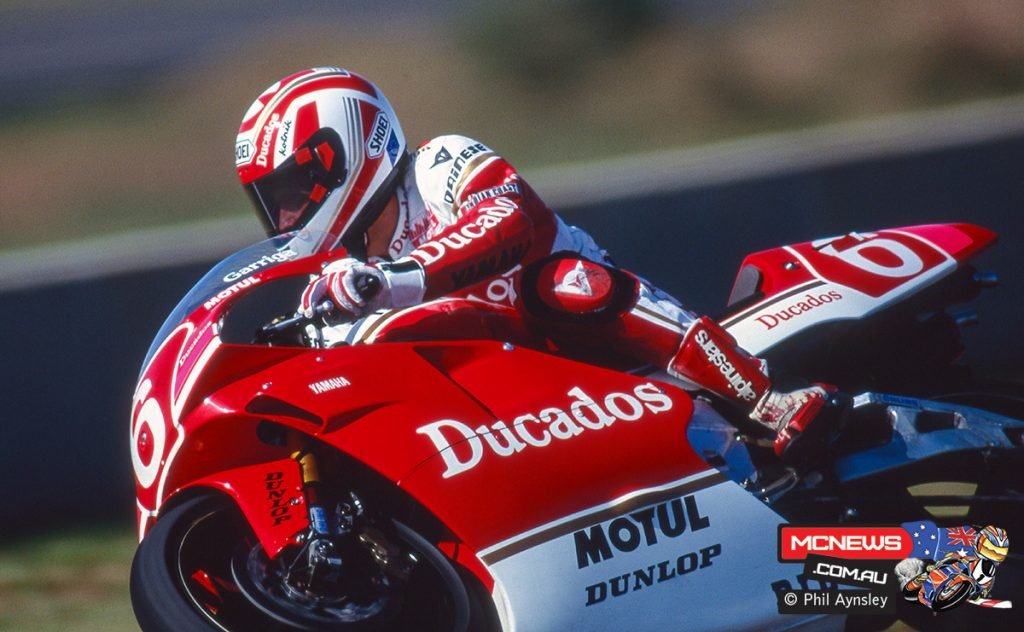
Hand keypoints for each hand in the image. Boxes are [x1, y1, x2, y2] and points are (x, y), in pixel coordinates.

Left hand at [299, 257, 425, 318]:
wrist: (386, 292)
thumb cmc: (367, 300)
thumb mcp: (348, 314)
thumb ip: (336, 318)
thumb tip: (324, 318)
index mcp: (330, 285)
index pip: (313, 290)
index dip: (307, 300)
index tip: (305, 312)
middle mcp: (334, 275)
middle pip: (316, 285)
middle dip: (312, 300)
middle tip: (313, 311)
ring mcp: (343, 270)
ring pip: (334, 287)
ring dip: (344, 304)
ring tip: (355, 310)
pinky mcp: (352, 268)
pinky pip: (346, 282)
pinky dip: (353, 295)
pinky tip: (360, 302)